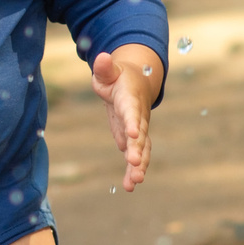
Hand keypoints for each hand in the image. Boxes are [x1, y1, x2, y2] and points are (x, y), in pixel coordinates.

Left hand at [90, 44, 162, 190]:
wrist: (135, 84)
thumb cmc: (117, 77)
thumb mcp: (108, 71)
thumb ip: (105, 68)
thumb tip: (102, 57)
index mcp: (130, 98)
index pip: (131, 110)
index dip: (133, 121)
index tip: (133, 133)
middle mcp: (138, 116)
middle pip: (140, 134)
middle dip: (137, 149)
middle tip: (134, 163)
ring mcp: (138, 129)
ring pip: (141, 149)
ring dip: (138, 165)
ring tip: (134, 182)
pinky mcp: (134, 140)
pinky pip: (136, 156)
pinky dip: (133, 170)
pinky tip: (129, 186)